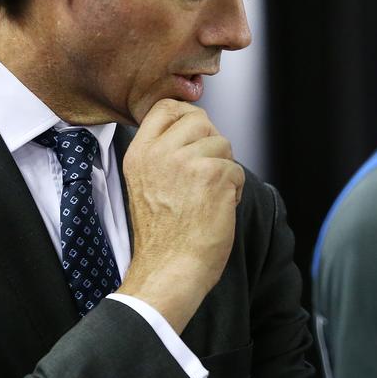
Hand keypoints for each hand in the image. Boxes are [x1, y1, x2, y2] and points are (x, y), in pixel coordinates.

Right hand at [119, 99, 245, 332]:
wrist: (169, 270)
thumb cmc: (162, 236)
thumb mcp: (145, 184)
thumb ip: (162, 153)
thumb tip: (194, 127)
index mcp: (140, 153)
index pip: (166, 107)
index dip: (187, 116)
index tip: (195, 136)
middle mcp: (160, 153)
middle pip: (200, 119)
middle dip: (211, 143)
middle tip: (205, 175)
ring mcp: (187, 162)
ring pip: (222, 144)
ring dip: (224, 169)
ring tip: (208, 196)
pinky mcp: (213, 176)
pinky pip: (237, 169)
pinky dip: (235, 190)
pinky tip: (218, 209)